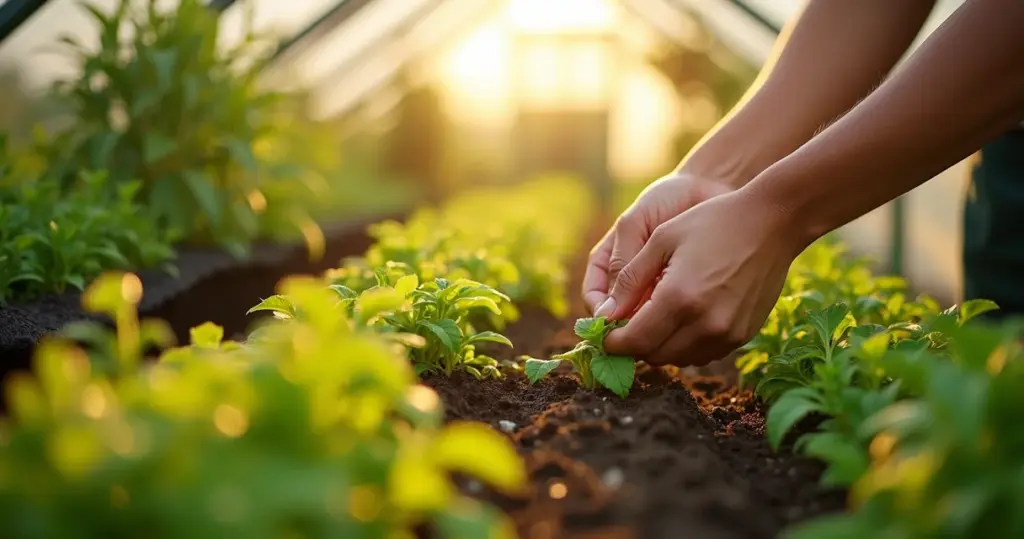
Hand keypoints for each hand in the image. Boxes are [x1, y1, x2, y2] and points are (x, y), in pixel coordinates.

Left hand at [597, 188, 802, 366]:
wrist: (773, 223)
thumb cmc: (712, 222)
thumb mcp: (662, 239)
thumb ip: (629, 281)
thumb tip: (604, 315)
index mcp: (679, 298)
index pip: (634, 341)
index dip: (613, 342)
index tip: (604, 333)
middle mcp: (704, 324)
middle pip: (654, 356)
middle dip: (635, 344)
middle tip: (628, 322)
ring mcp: (727, 334)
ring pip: (678, 359)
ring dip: (660, 345)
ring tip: (657, 316)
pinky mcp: (743, 336)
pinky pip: (703, 354)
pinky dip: (685, 344)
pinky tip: (684, 318)